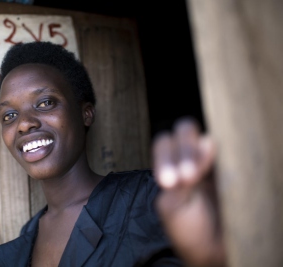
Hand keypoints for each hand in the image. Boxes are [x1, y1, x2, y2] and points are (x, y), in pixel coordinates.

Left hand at [153, 118, 225, 266]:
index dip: (165, 157)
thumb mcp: (173, 205)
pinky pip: (230, 152)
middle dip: (184, 150)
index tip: (169, 182)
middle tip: (186, 178)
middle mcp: (190, 157)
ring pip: (207, 138)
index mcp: (169, 165)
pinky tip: (217, 173)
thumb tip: (203, 143)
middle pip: (185, 131)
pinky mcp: (235, 168)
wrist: (213, 252)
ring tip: (194, 177)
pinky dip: (221, 158)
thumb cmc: (188, 230)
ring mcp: (214, 160)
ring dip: (198, 153)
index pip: (164, 144)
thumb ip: (178, 174)